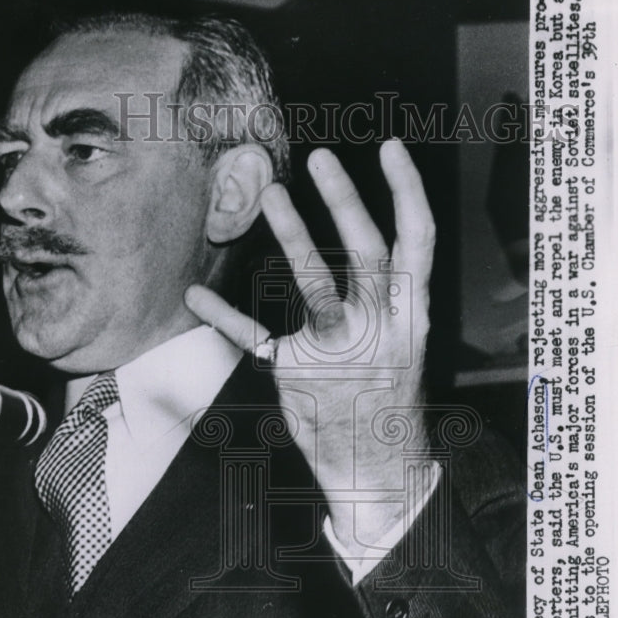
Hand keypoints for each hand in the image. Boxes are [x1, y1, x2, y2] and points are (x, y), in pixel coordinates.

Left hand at [185, 139, 434, 556]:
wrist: (377, 470)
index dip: (406, 192)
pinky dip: (224, 316)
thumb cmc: (387, 397)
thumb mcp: (405, 344)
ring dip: (293, 236)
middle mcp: (380, 329)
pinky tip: (198, 295)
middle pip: (367, 254)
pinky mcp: (298, 375)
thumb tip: (368, 242)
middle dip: (345, 202)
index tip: (389, 148)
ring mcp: (339, 353)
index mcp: (412, 316)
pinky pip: (256, 339)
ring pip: (317, 286)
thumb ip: (389, 298)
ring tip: (269, 195)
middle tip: (319, 158)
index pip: (418, 243)